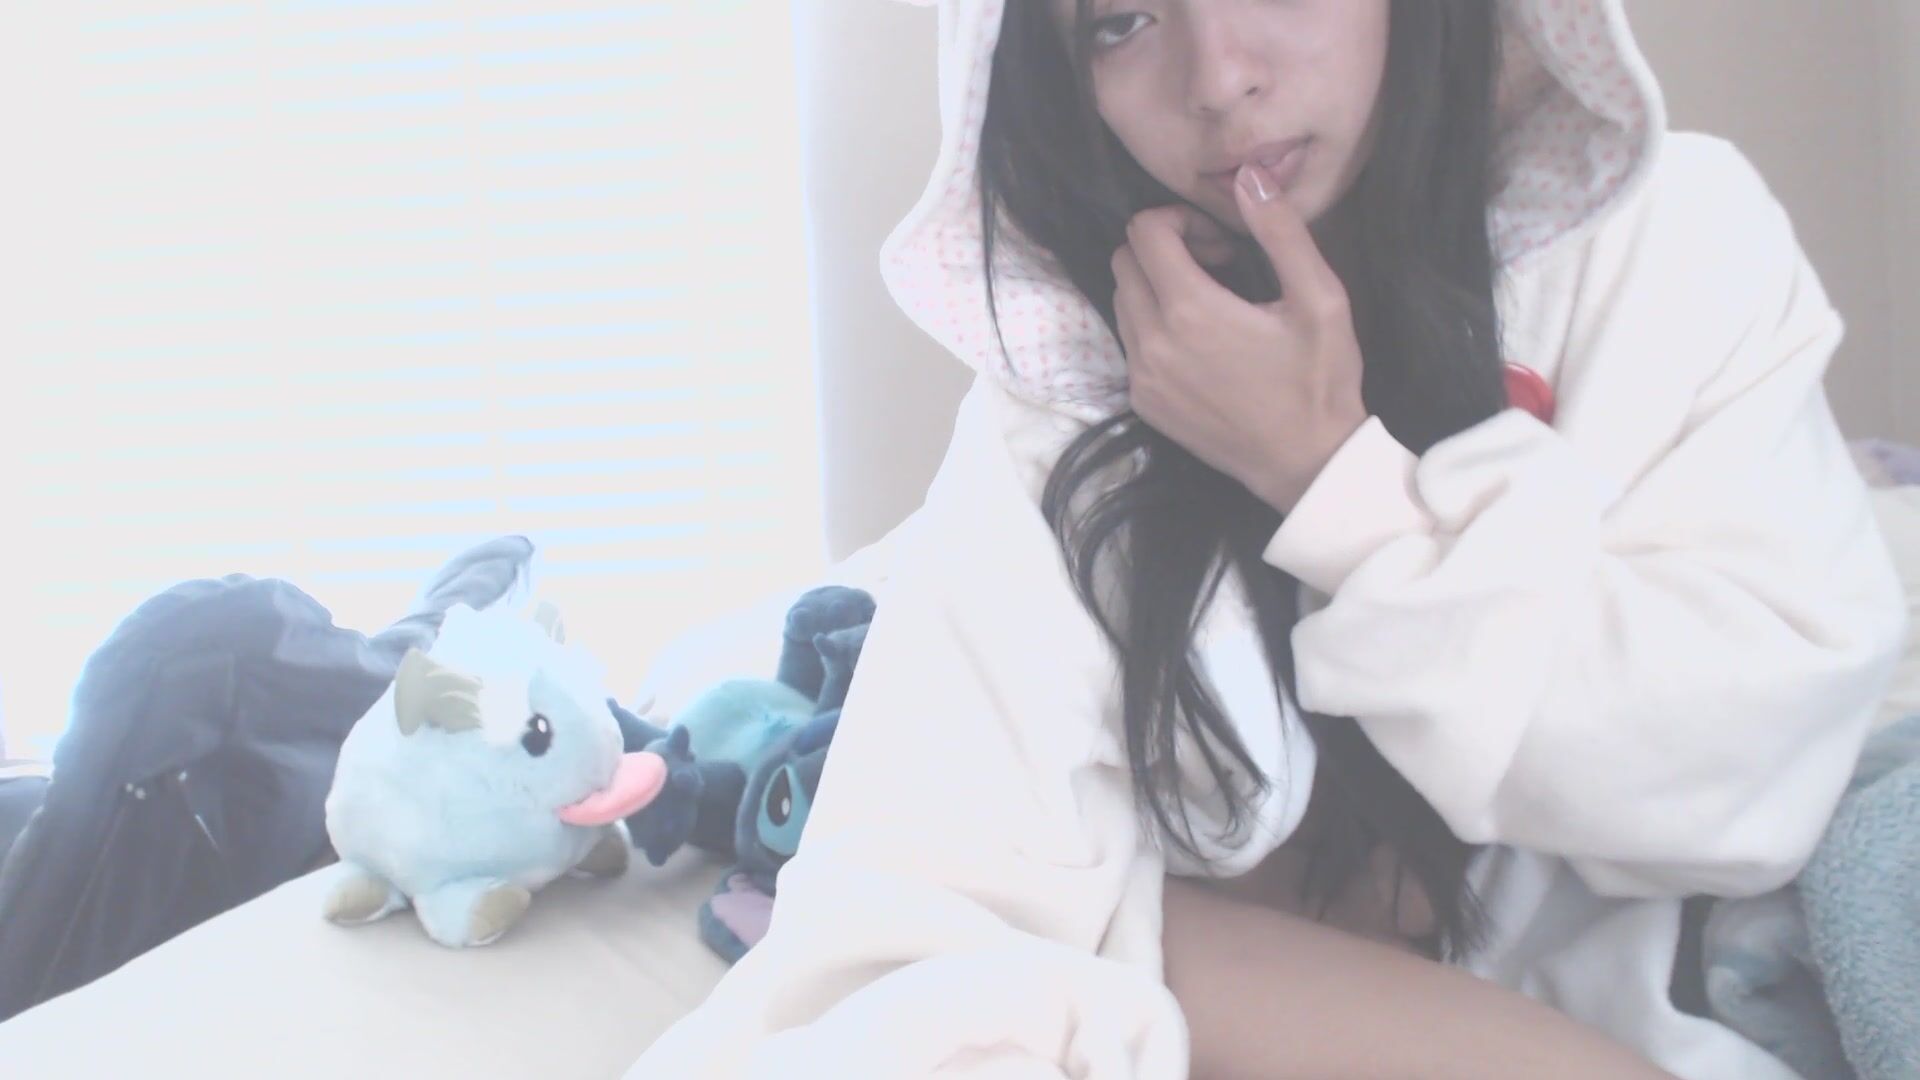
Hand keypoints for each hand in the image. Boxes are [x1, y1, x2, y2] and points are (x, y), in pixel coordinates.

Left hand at [1112, 163, 1368, 513]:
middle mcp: (1152, 342)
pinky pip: (1129, 342)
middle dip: (1164, 250)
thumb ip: (1281, 232)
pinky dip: (1154, 327)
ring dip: (1156, 287)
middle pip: (1124, 261)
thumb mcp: (1319, 299)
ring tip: (1211, 305)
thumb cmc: (1319, 381)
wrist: (1305, 463)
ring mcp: (1141, 376)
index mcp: (1190, 310)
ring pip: (1122, 301)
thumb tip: (1249, 177)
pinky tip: (1201, 344)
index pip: (1144, 231)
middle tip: (1217, 268)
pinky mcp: (1142, 401)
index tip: (1221, 245)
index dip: (1181, 221)